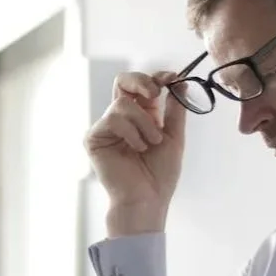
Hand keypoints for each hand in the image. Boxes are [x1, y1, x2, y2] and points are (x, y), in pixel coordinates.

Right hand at [84, 70, 186, 235]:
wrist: (147, 198)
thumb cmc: (159, 174)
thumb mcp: (174, 136)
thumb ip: (175, 109)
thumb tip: (181, 82)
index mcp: (142, 115)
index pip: (144, 85)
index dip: (157, 77)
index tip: (173, 79)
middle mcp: (123, 118)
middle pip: (123, 81)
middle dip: (141, 82)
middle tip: (155, 93)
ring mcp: (107, 127)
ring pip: (123, 103)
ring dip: (144, 123)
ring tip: (150, 143)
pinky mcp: (94, 137)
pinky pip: (113, 119)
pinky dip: (130, 133)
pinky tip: (137, 149)